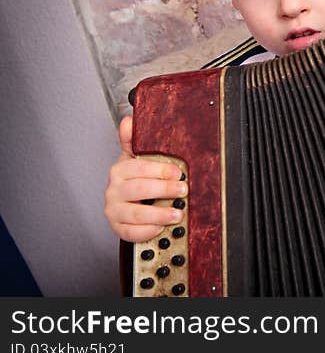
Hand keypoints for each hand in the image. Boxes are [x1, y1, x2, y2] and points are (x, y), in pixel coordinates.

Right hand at [103, 116, 186, 242]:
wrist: (123, 202)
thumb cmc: (134, 180)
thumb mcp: (134, 158)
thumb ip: (133, 141)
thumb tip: (129, 120)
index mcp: (120, 171)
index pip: (139, 169)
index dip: (160, 170)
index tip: (178, 173)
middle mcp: (114, 190)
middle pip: (139, 190)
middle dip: (164, 190)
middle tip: (183, 191)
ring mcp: (114, 210)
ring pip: (135, 213)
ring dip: (158, 214)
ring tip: (177, 213)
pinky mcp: (117, 227)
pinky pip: (130, 232)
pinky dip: (146, 231)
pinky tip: (159, 227)